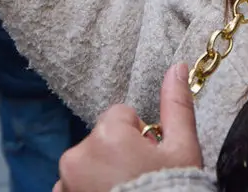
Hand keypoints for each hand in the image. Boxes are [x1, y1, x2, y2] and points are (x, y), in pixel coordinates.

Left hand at [55, 64, 201, 191]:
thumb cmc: (173, 190)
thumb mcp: (183, 150)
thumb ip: (176, 105)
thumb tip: (178, 67)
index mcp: (107, 135)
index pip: (121, 116)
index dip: (139, 138)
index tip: (149, 161)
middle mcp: (77, 156)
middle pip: (100, 141)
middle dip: (117, 157)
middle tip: (139, 182)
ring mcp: (64, 185)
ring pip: (85, 166)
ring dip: (99, 177)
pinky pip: (72, 189)